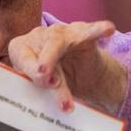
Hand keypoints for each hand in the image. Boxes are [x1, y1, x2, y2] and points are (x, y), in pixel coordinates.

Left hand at [7, 20, 126, 113]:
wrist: (76, 76)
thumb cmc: (50, 80)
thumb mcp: (41, 87)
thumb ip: (37, 88)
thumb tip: (32, 101)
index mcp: (22, 48)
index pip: (22, 56)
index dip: (29, 68)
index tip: (41, 80)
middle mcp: (40, 36)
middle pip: (42, 49)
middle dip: (46, 64)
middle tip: (50, 80)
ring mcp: (62, 33)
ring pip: (59, 43)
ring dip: (59, 58)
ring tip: (60, 77)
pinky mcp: (83, 34)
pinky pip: (91, 31)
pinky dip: (99, 30)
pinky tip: (108, 29)